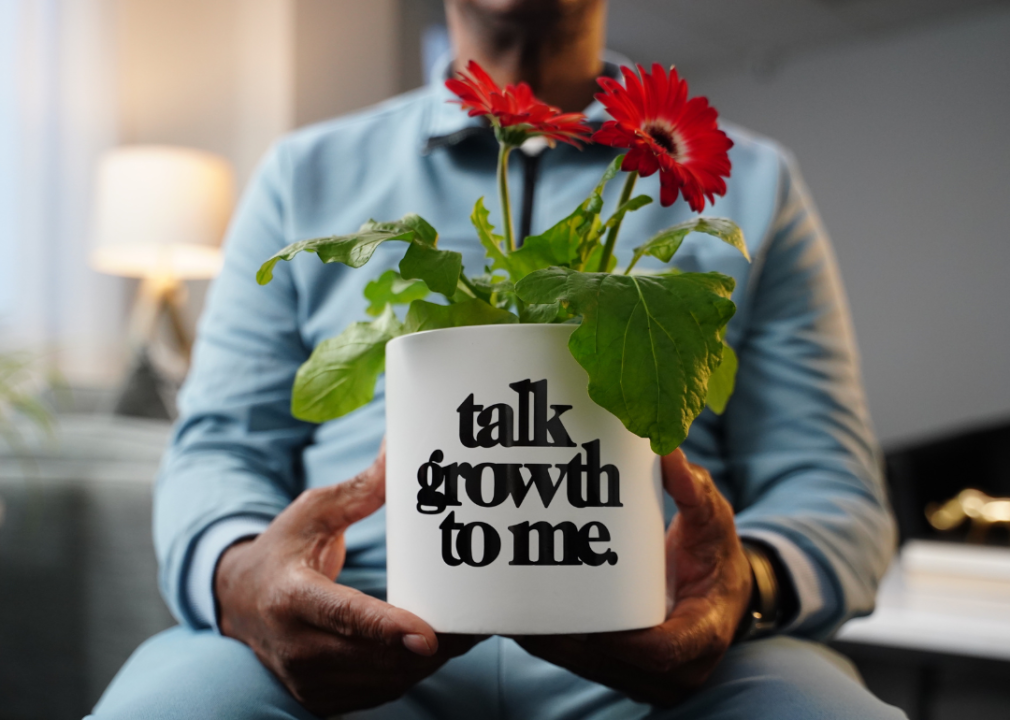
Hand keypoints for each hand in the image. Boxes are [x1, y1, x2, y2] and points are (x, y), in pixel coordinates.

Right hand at [215, 445, 477, 714]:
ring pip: (383, 680)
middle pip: (374, 655)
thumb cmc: (284, 549)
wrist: (239, 603)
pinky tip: (433, 651)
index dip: (387, 628)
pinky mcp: (319, 699)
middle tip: (476, 623)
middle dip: (430, 645)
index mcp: (291, 596)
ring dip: (426, 662)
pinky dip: (408, 674)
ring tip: (466, 634)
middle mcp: (294, 646)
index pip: (344, 616)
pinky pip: (378, 693)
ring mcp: (305, 680)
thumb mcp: (314, 512)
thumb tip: (401, 452)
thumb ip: (362, 490)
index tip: (428, 635)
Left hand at [515, 449, 751, 706]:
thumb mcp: (712, 521)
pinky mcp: (630, 675)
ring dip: (555, 647)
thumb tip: (666, 452)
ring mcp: (654, 679)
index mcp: (704, 632)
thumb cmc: (716, 554)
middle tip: (529, 607)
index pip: (661, 649)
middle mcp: (680, 668)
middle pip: (614, 662)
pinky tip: (525, 626)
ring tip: (516, 615)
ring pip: (593, 669)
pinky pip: (588, 667)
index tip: (585, 618)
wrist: (724, 596)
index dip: (622, 640)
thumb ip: (693, 491)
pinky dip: (558, 649)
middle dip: (569, 640)